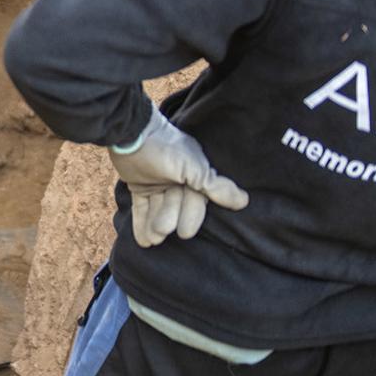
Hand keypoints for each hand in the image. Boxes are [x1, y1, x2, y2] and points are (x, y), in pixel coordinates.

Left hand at [109, 106, 248, 247]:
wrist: (131, 133)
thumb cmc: (166, 149)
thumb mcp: (194, 168)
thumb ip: (216, 187)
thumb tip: (244, 201)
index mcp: (194, 173)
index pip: (196, 200)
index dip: (191, 216)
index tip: (185, 233)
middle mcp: (178, 179)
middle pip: (176, 206)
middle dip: (169, 220)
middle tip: (161, 232)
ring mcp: (158, 182)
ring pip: (159, 209)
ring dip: (154, 225)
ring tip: (151, 240)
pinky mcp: (139, 185)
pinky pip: (143, 207)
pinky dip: (141, 223)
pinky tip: (142, 241)